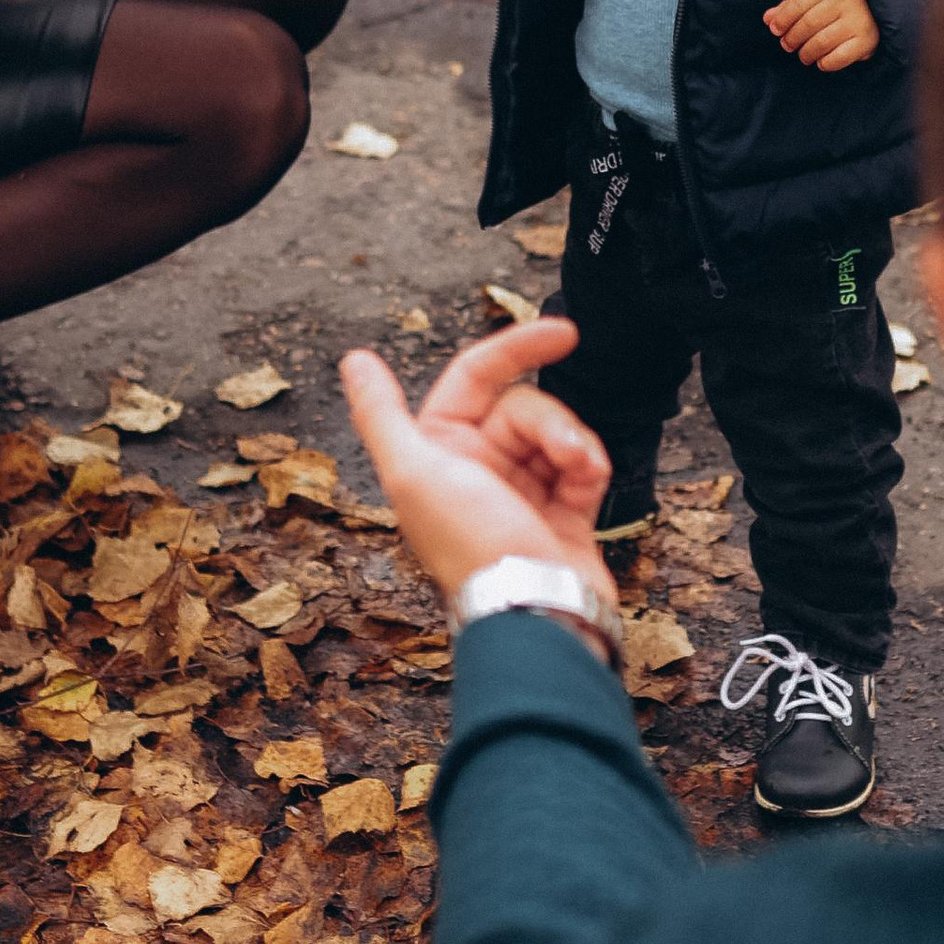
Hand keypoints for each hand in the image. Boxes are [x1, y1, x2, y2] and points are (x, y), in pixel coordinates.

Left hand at [340, 320, 615, 607]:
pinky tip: (588, 485)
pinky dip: (589, 469)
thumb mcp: (414, 474)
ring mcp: (521, 489)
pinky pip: (583, 464)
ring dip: (573, 447)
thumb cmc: (471, 545)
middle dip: (549, 423)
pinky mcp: (562, 510)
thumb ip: (381, 414)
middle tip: (565, 449)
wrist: (537, 610)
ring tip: (579, 476)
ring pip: (557, 432)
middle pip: (523, 406)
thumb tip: (354, 360)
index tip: (564, 333)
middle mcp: (476, 468)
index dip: (517, 347)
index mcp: (436, 453)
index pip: (476, 377)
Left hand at [765, 0, 879, 71]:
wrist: (879, 5)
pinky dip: (826, 63)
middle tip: (787, 45)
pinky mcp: (867, 40)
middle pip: (809, 23)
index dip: (783, 18)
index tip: (776, 30)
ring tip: (804, 55)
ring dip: (807, 53)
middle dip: (793, 38)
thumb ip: (791, 6)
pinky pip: (839, 57)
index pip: (799, 2)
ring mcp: (857, 21)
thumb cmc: (839, 1)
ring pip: (822, 42)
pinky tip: (821, 61)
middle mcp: (846, 1)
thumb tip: (768, 18)